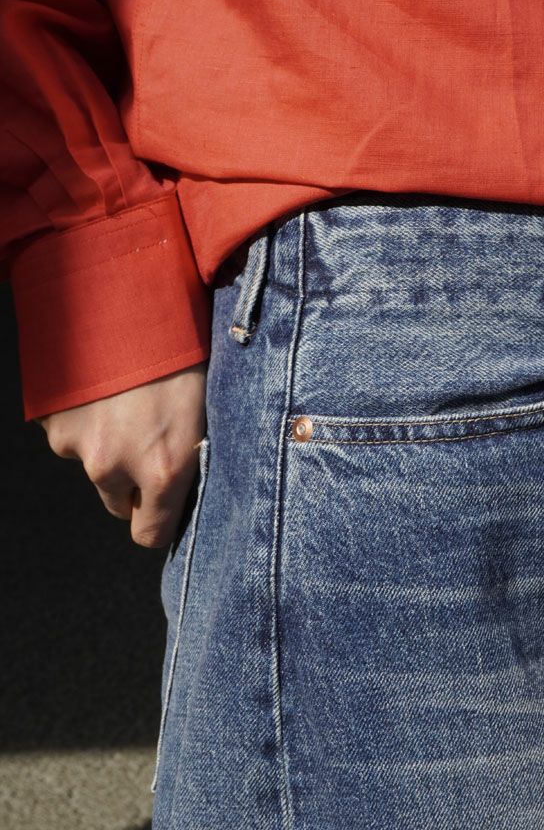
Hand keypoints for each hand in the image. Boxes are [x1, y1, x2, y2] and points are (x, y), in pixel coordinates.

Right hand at [36, 364, 207, 548]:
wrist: (125, 294)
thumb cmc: (182, 347)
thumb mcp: (206, 407)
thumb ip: (193, 454)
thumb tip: (194, 479)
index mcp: (164, 469)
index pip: (150, 534)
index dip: (158, 521)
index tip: (165, 505)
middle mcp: (114, 466)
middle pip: (119, 504)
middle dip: (133, 483)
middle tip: (150, 441)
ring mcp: (76, 445)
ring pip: (94, 465)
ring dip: (108, 444)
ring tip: (129, 400)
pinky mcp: (51, 421)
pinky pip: (71, 435)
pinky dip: (84, 419)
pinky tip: (104, 387)